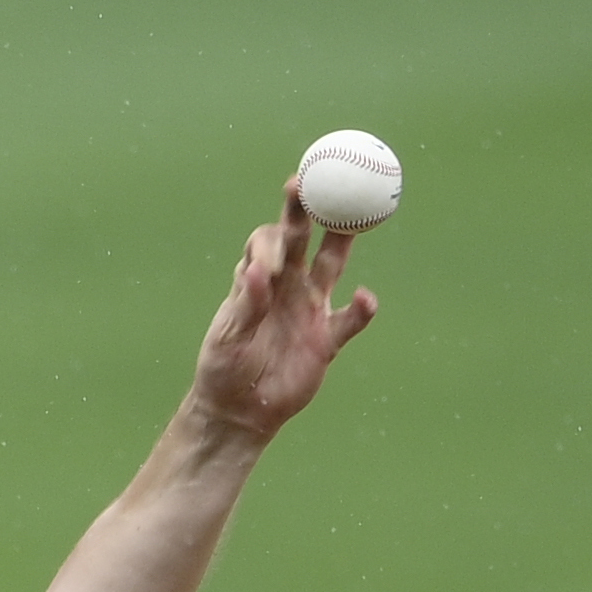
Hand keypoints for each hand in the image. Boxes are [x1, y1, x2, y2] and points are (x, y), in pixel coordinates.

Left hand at [184, 182, 378, 446]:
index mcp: (257, 279)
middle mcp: (287, 284)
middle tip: (316, 182)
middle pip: (303, 237)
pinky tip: (366, 300)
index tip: (271, 259)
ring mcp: (310, 308)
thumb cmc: (224, 367)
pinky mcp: (327, 339)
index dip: (273, 239)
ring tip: (355, 218)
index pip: (267, 241)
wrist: (240, 410)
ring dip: (343, 241)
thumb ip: (246, 304)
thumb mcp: (227, 337)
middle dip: (310, 208)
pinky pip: (349, 320)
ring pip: (333, 265)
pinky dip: (361, 311)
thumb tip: (257, 271)